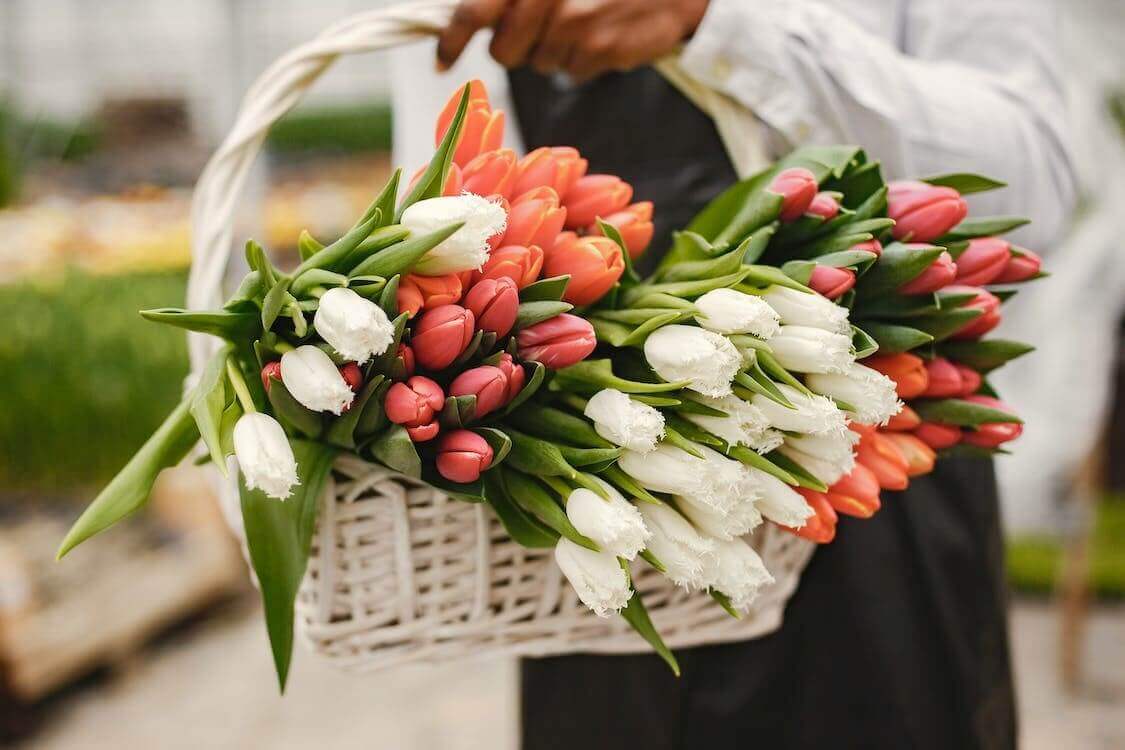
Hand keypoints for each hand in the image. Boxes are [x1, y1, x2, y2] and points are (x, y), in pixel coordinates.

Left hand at [437, 0, 709, 81]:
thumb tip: (465, 16)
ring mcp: (577, 26)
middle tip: (539, 25)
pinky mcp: (603, 50)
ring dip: (555, 48)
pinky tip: (606, 28)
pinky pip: (575, 70)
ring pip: (541, 64)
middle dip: (515, 47)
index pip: (474, 10)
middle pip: (505, 52)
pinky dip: (586, 55)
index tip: (441, 61)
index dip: (452, 39)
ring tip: (585, 16)